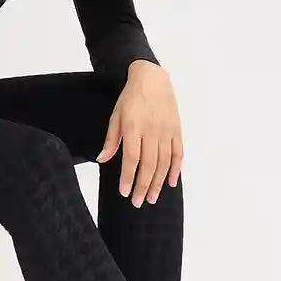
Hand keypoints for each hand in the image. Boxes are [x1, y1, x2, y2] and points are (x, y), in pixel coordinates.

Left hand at [95, 62, 182, 204]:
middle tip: (139, 202)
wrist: (152, 78)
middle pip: (148, 164)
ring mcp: (166, 130)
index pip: (131, 158)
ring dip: (158, 182)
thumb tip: (102, 159)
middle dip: (143, 186)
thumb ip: (111, 139)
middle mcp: (151, 130)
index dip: (128, 177)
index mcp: (133, 127)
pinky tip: (170, 182)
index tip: (125, 192)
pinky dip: (176, 169)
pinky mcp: (176, 130)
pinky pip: (178, 153)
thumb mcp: (116, 116)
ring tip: (152, 197)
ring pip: (164, 162)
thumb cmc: (131, 98)